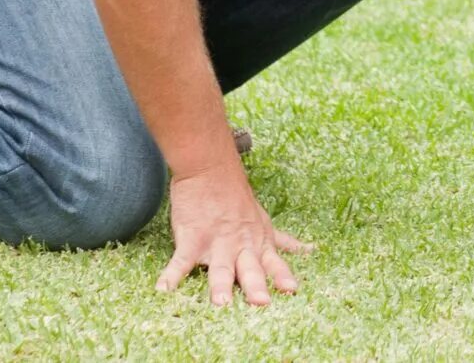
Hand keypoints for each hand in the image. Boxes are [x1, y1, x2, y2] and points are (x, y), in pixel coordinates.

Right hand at [157, 159, 309, 307]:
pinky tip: (164, 291)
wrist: (210, 169)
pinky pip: (181, 262)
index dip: (283, 277)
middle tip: (261, 303)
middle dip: (256, 287)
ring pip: (220, 268)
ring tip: (221, 303)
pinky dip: (171, 276)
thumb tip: (309, 251)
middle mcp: (240, 245)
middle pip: (250, 269)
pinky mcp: (191, 239)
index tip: (292, 291)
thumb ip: (283, 241)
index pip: (274, 263)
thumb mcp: (265, 220)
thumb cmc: (238, 198)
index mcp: (258, 242)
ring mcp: (216, 243)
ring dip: (220, 286)